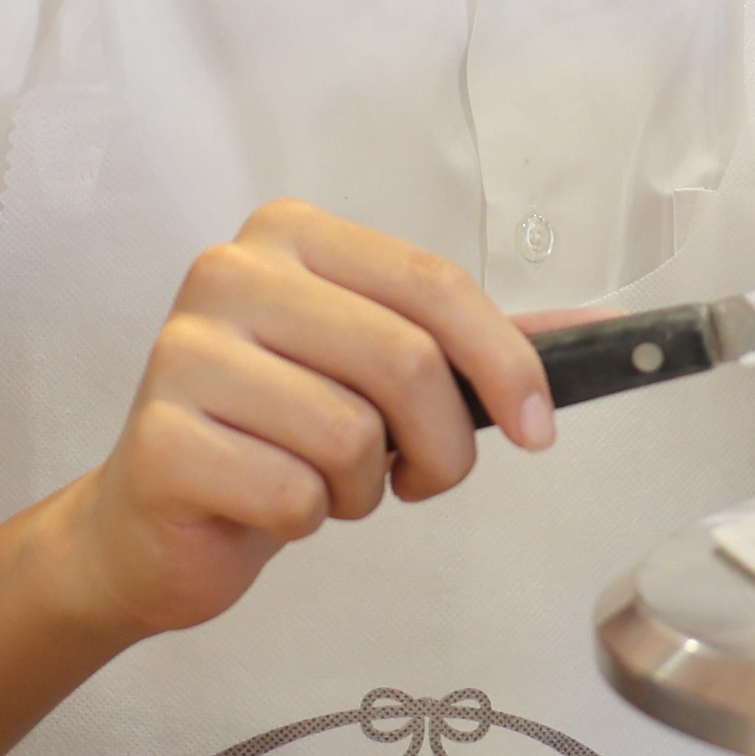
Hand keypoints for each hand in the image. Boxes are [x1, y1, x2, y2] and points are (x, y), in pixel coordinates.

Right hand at [49, 202, 549, 641]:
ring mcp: (184, 352)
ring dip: (362, 487)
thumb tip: (599, 327)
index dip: (504, 362)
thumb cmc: (275, 433)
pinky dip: (305, 519)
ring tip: (324, 482)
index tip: (538, 428)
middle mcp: (228, 274)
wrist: (155, 520)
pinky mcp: (160, 439)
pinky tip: (269, 504)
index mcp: (289, 235)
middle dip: (442, 445)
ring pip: (351, 434)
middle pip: (404, 360)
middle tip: (420, 476)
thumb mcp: (377, 370)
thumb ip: (473, 343)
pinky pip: (293, 493)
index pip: (432, 283)